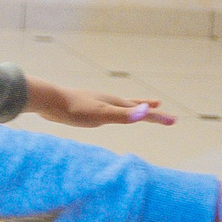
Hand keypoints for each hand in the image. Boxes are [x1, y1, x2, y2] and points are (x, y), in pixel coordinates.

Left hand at [26, 80, 172, 127]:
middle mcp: (108, 101)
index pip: (142, 112)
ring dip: (132, 106)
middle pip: (132, 105)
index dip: (158, 117)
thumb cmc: (74, 109)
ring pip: (119, 105)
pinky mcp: (84, 107)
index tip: (174, 121)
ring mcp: (96, 102)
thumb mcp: (102, 114)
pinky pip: (106, 109)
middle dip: (147, 108)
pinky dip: (115, 111)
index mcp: (115, 103)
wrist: (47, 100)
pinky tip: (107, 112)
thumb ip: (124, 114)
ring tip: (141, 106)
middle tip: (160, 106)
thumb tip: (147, 111)